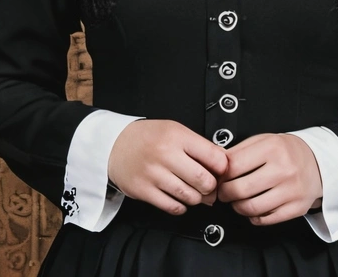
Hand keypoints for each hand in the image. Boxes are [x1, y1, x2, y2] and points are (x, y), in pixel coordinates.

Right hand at [108, 119, 229, 214]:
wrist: (114, 145)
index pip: (213, 156)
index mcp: (177, 135)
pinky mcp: (144, 191)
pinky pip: (173, 207)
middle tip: (209, 186)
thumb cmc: (148, 138)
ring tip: (194, 192)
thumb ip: (198, 146)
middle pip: (203, 180)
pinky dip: (181, 206)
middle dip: (211, 188)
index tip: (221, 171)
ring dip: (197, 198)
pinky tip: (179, 198)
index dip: (222, 168)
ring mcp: (153, 174)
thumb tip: (222, 165)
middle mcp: (165, 154)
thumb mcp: (175, 130)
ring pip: (189, 197)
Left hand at [215, 133, 322, 224]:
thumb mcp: (264, 140)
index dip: (221, 174)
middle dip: (225, 193)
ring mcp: (291, 191)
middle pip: (240, 189)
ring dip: (237, 207)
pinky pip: (266, 219)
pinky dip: (254, 217)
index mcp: (272, 147)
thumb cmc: (286, 151)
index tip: (219, 177)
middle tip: (224, 192)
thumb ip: (239, 150)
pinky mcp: (296, 208)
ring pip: (251, 207)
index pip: (234, 165)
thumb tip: (217, 163)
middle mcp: (283, 169)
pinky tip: (253, 208)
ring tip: (237, 201)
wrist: (318, 162)